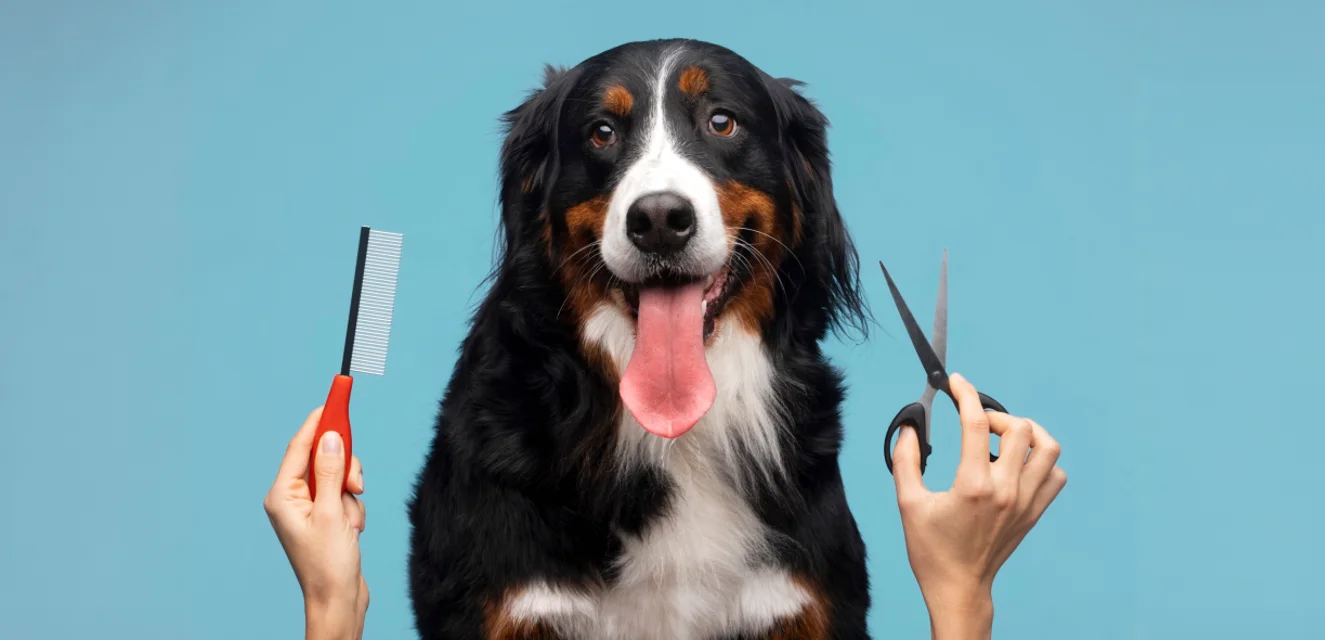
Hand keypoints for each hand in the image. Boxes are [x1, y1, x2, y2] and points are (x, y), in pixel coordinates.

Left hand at [263, 406, 368, 639]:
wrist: (338, 600)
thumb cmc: (328, 564)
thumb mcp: (332, 512)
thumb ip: (331, 471)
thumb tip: (330, 437)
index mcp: (282, 495)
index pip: (300, 446)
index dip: (319, 421)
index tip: (334, 398)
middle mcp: (291, 498)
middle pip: (322, 459)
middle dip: (344, 469)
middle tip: (354, 485)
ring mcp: (308, 508)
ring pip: (337, 476)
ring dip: (350, 493)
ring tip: (350, 520)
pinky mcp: (323, 516)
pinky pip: (343, 495)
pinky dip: (352, 507)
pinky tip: (351, 529)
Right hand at [891, 374, 1066, 639]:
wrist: (958, 586)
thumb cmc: (931, 549)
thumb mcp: (908, 502)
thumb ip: (905, 459)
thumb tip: (910, 426)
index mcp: (973, 485)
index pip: (975, 422)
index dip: (965, 394)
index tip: (956, 383)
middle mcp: (1006, 490)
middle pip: (1020, 428)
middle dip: (996, 415)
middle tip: (976, 422)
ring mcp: (1025, 502)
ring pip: (1048, 449)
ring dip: (1027, 433)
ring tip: (1002, 437)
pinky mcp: (1035, 512)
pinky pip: (1055, 475)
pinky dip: (1041, 461)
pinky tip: (1017, 463)